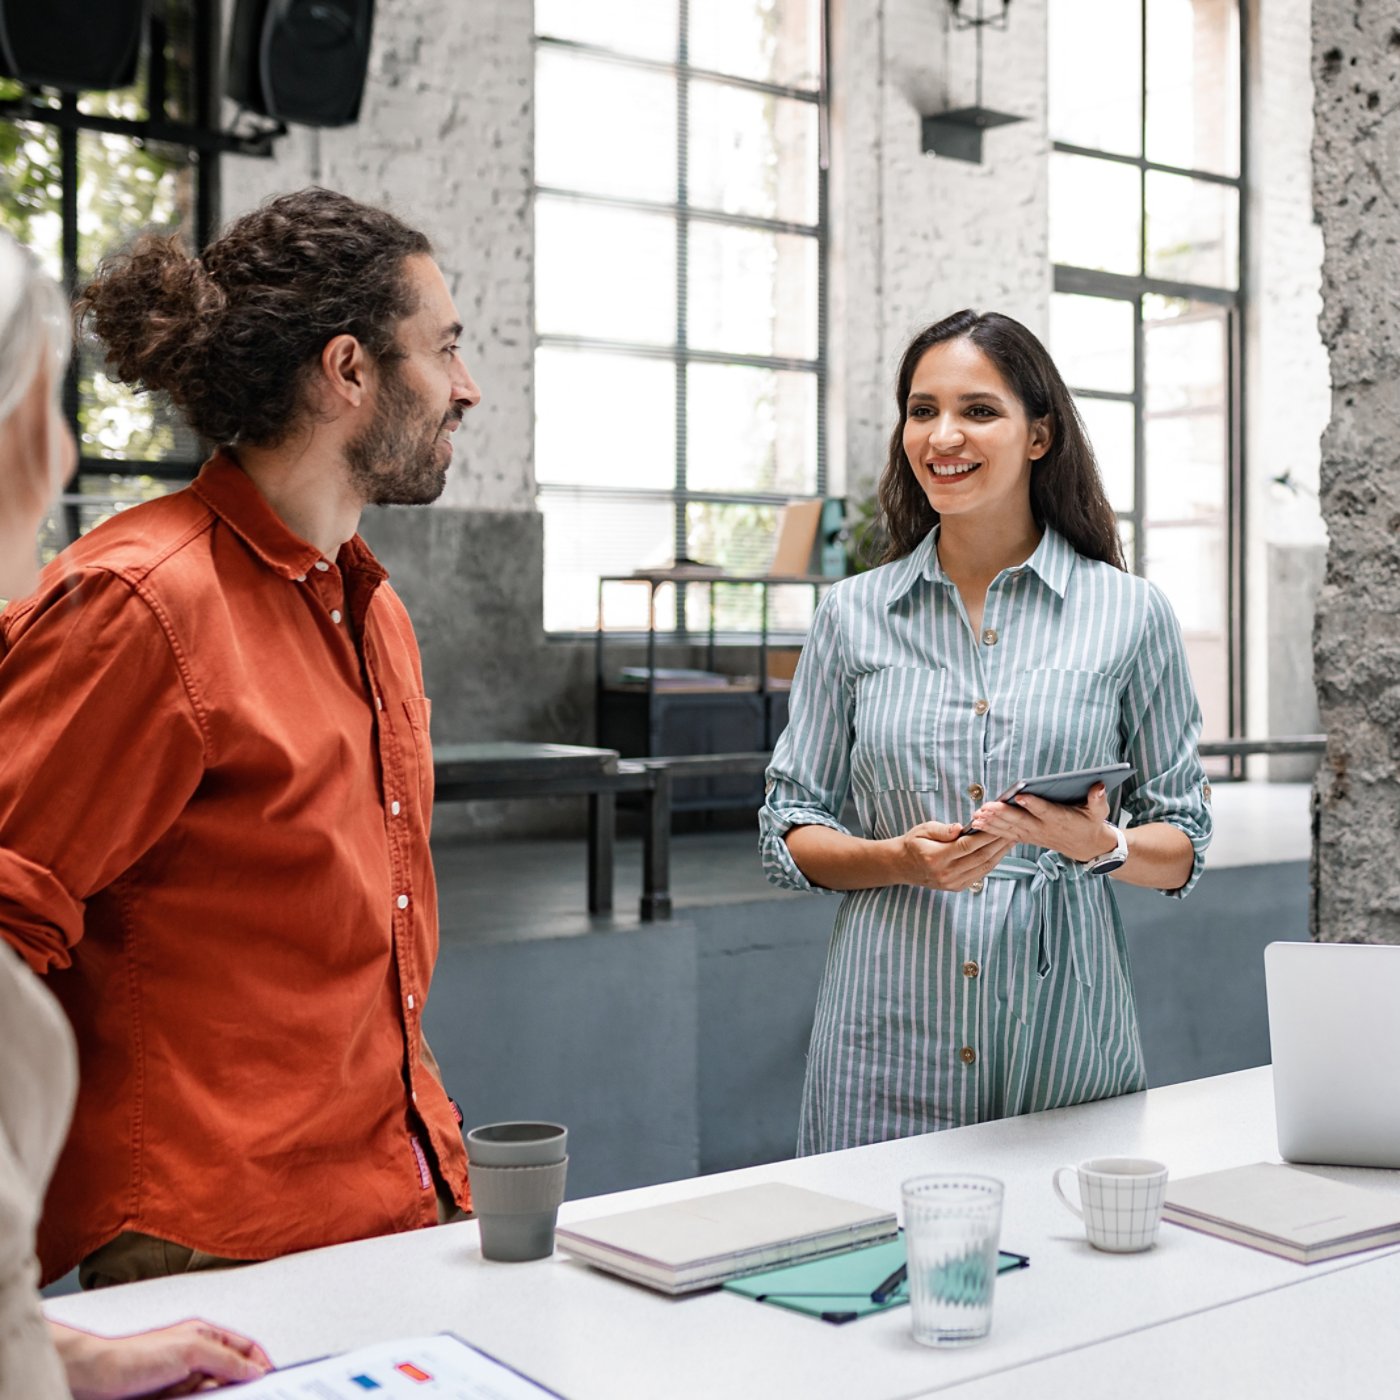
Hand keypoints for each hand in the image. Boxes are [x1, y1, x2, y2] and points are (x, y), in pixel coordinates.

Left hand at [51, 1319, 272, 1398]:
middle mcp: (196, 1358)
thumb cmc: (135, 1356)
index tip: (273, 1382)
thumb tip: (255, 1370)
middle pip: (231, 1375)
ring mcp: (182, 1382)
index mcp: (205, 1337)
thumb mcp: (190, 1351)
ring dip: (220, 1399)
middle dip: (241, 1388)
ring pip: (213, 1394)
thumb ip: (226, 1359)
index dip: (260, 1364)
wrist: (93, 1381)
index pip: (245, 1349)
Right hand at [891, 819, 1015, 891]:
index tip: (999, 823)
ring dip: (1000, 853)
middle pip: (980, 857)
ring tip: (1012, 839)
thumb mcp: (923, 830)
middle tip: (1013, 829)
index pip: (967, 845)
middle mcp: (946, 874)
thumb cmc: (913, 843)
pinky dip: (992, 862)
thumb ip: (942, 830)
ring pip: (983, 867)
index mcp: (936, 857)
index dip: (986, 835)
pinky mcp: (957, 887)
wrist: (902, 866)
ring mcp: (952, 883)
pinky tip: (1000, 851)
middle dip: (998, 843)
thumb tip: (959, 828)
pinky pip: (980, 874)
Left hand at [967, 782, 1116, 864]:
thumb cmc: (1090, 823)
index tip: (1021, 796)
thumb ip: (1097, 799)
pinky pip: (1006, 835)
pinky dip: (991, 830)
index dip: (1033, 804)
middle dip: (1003, 814)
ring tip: (977, 815)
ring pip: (1010, 828)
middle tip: (987, 807)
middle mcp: (1044, 828)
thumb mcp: (1099, 811)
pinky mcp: (1026, 837)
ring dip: (992, 822)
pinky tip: (977, 824)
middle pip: (1021, 821)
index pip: (1045, 811)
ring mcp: (1033, 834)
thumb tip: (1098, 785)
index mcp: (1060, 819)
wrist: (1086, 847)